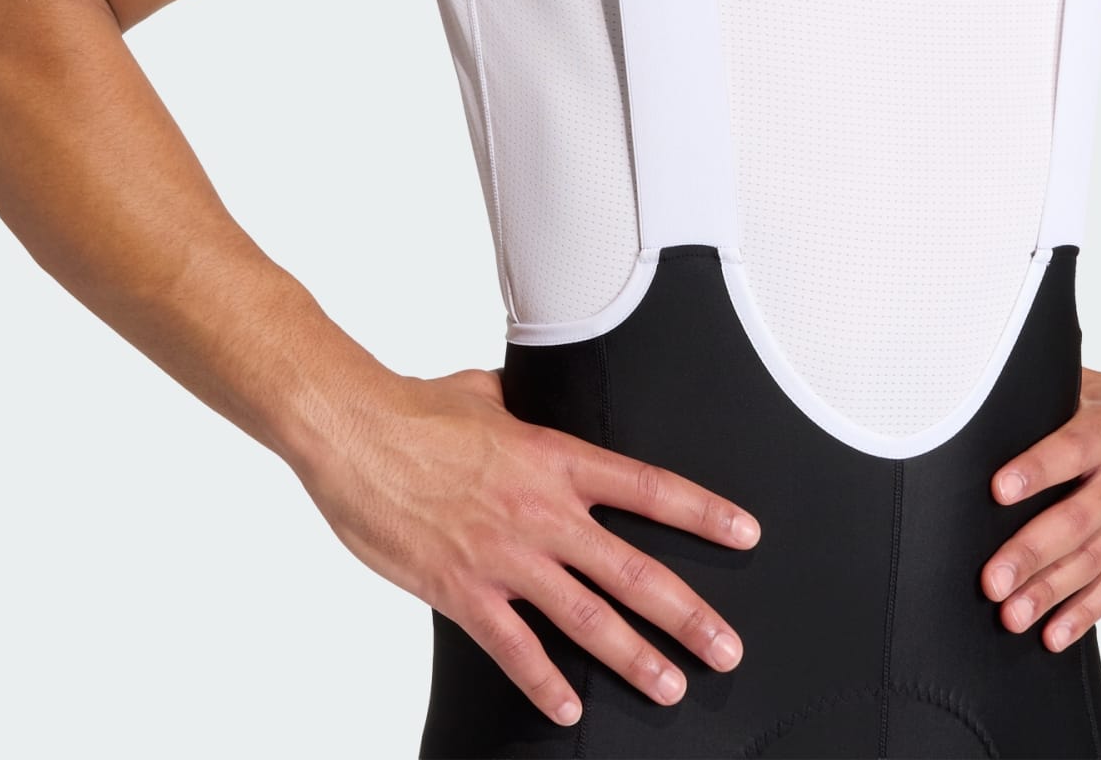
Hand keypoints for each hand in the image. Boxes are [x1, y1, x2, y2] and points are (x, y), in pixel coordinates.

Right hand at [288, 364, 759, 728]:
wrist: (354, 432)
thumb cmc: (416, 409)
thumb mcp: (485, 394)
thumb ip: (521, 406)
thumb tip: (528, 398)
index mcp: (555, 458)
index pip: (647, 488)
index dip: (702, 512)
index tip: (746, 534)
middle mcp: (542, 510)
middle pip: (632, 569)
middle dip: (686, 613)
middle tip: (727, 648)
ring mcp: (504, 554)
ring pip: (586, 616)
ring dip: (633, 656)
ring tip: (672, 686)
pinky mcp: (461, 590)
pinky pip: (513, 646)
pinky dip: (544, 679)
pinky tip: (569, 706)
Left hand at [980, 365, 1100, 650]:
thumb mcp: (1095, 386)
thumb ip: (1048, 395)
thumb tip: (987, 397)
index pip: (1071, 450)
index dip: (1036, 470)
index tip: (998, 490)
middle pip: (1078, 520)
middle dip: (1032, 552)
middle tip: (993, 579)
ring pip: (1092, 562)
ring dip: (1050, 592)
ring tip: (1012, 614)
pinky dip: (1084, 613)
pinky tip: (1052, 634)